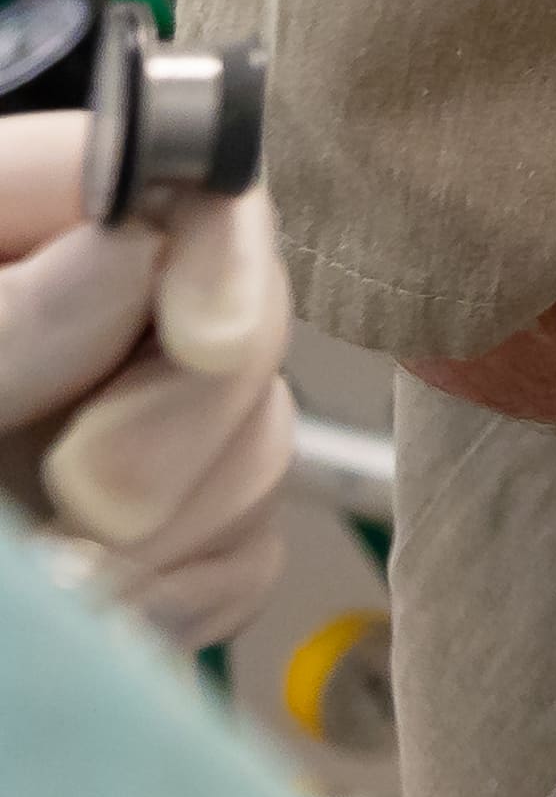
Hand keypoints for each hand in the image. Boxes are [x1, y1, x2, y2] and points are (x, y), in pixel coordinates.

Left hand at [0, 117, 294, 651]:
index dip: (218, 254)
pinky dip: (175, 596)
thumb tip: (131, 254)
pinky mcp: (149, 543)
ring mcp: (112, 432)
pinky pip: (239, 550)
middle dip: (180, 426)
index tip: (200, 345)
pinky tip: (94, 614)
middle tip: (80, 501)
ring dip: (167, 533)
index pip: (183, 182)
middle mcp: (67, 317)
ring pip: (252, 443)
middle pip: (240, 322)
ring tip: (61, 582)